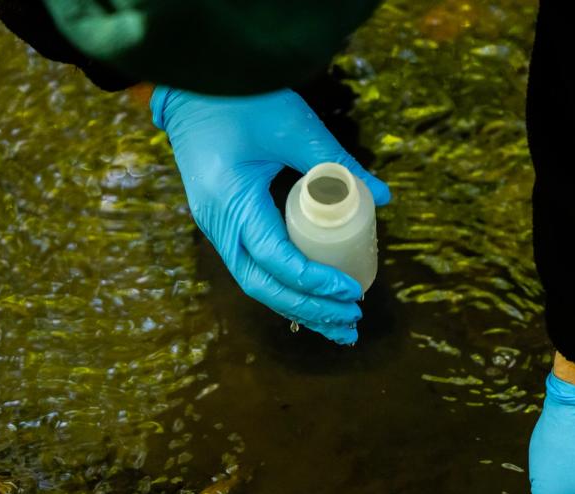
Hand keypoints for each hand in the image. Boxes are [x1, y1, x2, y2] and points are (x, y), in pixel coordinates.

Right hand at [151, 87, 391, 343]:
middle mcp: (218, 223)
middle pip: (263, 285)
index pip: (276, 258)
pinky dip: (285, 290)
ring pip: (257, 284)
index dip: (315, 281)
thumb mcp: (293, 126)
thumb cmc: (241, 98)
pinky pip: (254, 268)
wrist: (191, 85)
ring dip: (298, 308)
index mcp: (231, 201)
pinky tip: (313, 305)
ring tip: (339, 327)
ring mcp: (217, 227)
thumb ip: (337, 162)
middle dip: (309, 309)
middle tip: (352, 320)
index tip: (351, 290)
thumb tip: (383, 196)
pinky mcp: (225, 224)